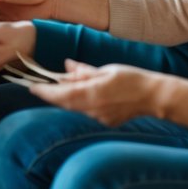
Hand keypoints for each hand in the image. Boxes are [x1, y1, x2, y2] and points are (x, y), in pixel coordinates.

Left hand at [30, 61, 168, 125]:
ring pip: (76, 108)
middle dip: (53, 95)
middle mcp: (93, 109)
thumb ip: (85, 71)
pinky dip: (83, 103)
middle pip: (65, 103)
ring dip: (69, 98)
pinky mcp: (106, 122)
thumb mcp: (106, 70)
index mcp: (92, 93)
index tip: (33, 87)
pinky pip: (88, 112)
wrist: (154, 97)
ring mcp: (100, 118)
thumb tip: (66, 66)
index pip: (61, 94)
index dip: (45, 92)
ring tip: (66, 86)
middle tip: (42, 86)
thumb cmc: (132, 78)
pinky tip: (88, 94)